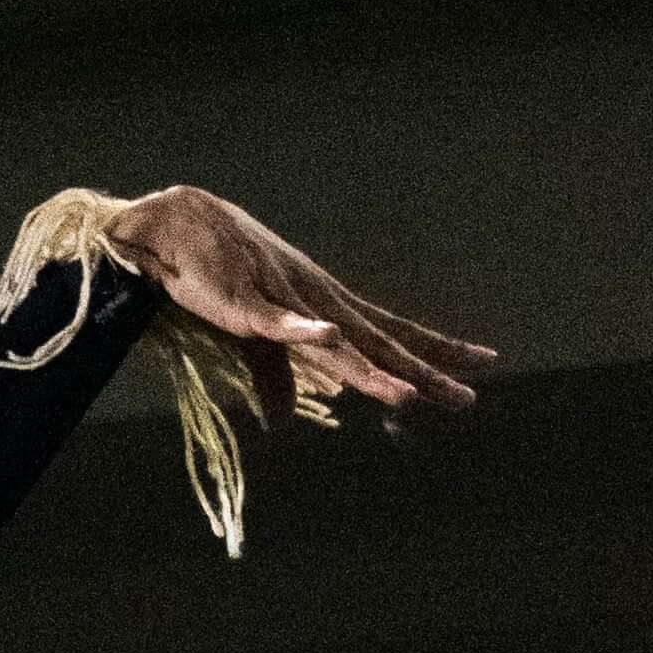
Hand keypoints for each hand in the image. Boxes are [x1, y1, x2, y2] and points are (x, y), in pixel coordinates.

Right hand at [107, 185, 491, 411]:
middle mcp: (319, 301)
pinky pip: (279, 322)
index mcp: (325, 308)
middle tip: (467, 397)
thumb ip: (274, 377)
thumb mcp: (251, 337)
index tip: (478, 364)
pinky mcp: (247, 303)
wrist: (173, 228)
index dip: (433, 351)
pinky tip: (332, 336)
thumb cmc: (216, 275)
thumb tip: (283, 424)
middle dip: (423, 370)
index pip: (391, 334)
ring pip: (339, 343)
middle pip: (380, 343)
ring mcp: (288, 301)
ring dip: (373, 369)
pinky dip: (305, 330)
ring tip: (408, 395)